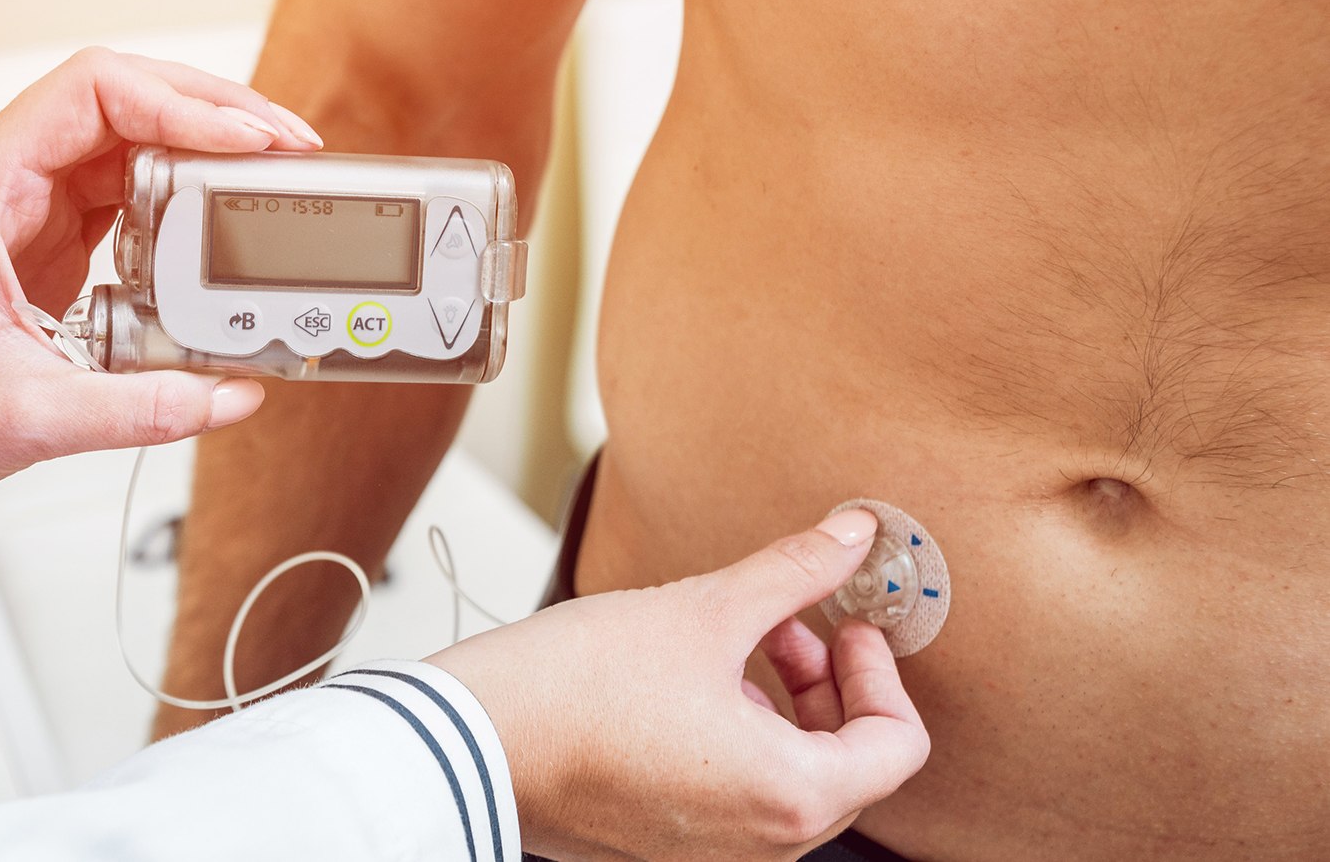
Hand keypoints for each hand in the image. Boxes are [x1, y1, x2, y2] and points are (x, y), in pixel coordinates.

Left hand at [0, 49, 323, 540]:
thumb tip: (226, 396)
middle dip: (210, 114)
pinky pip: (125, 199)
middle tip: (283, 148)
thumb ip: (134, 410)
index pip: (91, 93)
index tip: (243, 141)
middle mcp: (3, 185)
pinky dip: (182, 204)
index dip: (178, 104)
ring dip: (202, 154)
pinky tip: (223, 227)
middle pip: (122, 102)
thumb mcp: (21, 418)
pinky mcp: (45, 248)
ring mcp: (25, 213)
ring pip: (128, 144)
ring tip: (267, 178)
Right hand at [429, 509, 929, 860]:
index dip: (880, 672)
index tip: (844, 624)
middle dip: (827, 688)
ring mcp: (706, 859)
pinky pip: (729, 802)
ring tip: (724, 649)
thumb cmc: (577, 688)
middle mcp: (759, 848)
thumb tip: (855, 534)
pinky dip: (732, 745)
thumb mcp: (704, 610)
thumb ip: (794, 572)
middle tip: (785, 626)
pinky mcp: (657, 852)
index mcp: (790, 797)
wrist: (467, 740)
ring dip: (779, 714)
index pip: (897, 746)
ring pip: (786, 785)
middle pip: (845, 769)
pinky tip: (681, 689)